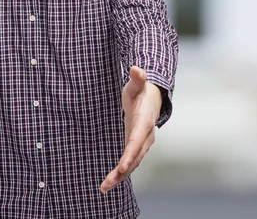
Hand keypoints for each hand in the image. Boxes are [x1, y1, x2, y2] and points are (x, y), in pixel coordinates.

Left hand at [100, 66, 161, 192]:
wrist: (152, 99)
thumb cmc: (141, 91)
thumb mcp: (137, 84)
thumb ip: (137, 78)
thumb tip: (136, 68)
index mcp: (144, 122)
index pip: (137, 140)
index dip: (130, 153)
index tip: (121, 166)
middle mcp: (145, 136)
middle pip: (134, 157)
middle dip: (122, 171)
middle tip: (107, 183)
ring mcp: (142, 144)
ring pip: (132, 164)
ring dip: (119, 177)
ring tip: (104, 187)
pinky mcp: (135, 148)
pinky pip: (129, 163)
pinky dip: (120, 174)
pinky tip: (109, 183)